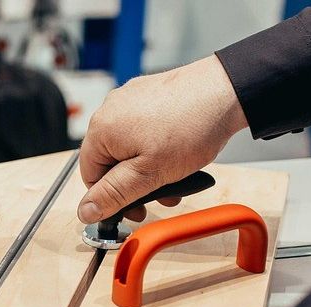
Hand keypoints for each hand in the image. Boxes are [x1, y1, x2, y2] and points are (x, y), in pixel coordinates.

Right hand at [78, 55, 246, 223]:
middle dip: (134, 183)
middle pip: (109, 160)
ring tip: (175, 177)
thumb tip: (85, 212)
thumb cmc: (191, 127)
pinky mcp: (148, 94)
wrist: (226, 91)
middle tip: (159, 195)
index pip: (90, 176)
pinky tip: (178, 153)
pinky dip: (156, 147)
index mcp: (101, 129)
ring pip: (128, 146)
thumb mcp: (149, 174)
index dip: (111, 198)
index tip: (134, 208)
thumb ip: (114, 194)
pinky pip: (142, 129)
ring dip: (148, 168)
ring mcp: (130, 99)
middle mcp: (110, 109)